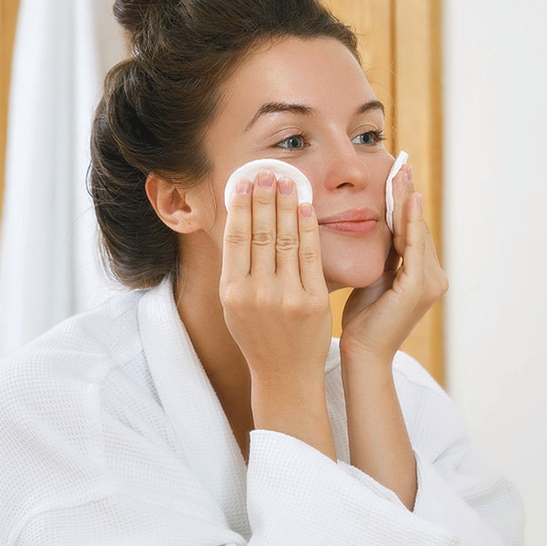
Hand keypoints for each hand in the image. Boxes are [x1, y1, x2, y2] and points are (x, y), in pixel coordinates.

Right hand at [219, 171, 333, 454]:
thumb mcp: (236, 305)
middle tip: (267, 171)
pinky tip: (306, 206)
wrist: (286, 374)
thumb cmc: (259, 336)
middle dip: (264, 198)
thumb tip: (238, 223)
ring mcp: (286, 297)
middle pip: (260, 234)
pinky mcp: (313, 301)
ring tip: (286, 180)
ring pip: (285, 240)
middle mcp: (256, 293)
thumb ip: (237, 269)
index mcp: (232, 293)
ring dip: (286, 205)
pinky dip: (308, 227)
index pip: (236, 239)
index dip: (240, 207)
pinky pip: (310, 255)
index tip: (244, 182)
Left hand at [339, 163, 447, 361]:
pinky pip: (414, 247)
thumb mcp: (374, 279)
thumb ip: (382, 256)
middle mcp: (434, 278)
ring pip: (417, 232)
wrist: (364, 353)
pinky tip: (406, 200)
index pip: (412, 232)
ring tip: (401, 173)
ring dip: (407, 201)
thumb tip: (372, 226)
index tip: (397, 175)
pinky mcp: (419, 287)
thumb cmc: (363, 321)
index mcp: (423, 276)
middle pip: (417, 227)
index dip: (404, 203)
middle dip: (407, 195)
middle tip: (401, 163)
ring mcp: (430, 283)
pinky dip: (410, 222)